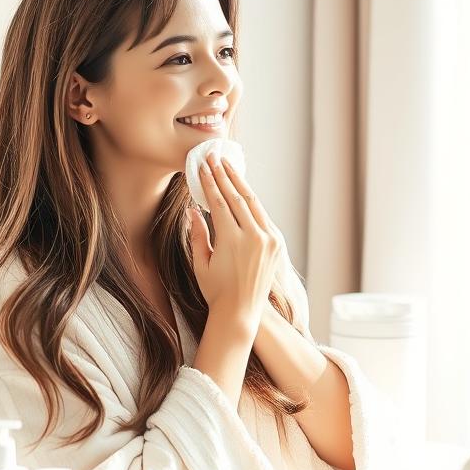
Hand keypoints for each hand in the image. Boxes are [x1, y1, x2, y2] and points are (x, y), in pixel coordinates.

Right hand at [188, 153, 283, 330]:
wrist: (241, 312)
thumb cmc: (216, 291)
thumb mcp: (201, 263)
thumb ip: (197, 235)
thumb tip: (192, 210)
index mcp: (233, 241)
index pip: (220, 203)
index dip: (210, 183)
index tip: (203, 166)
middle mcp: (255, 237)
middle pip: (238, 197)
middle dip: (224, 175)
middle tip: (214, 157)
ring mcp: (269, 240)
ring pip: (254, 203)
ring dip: (240, 183)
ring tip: (228, 166)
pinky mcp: (277, 244)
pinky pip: (263, 216)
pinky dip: (252, 201)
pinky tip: (244, 190)